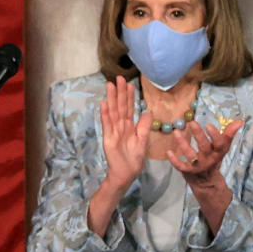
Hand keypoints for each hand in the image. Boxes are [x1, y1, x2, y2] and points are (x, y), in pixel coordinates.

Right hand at [99, 76, 152, 193]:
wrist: (126, 173)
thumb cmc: (134, 159)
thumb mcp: (143, 141)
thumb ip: (145, 126)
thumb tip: (148, 111)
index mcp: (130, 126)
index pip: (130, 108)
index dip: (129, 96)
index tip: (129, 84)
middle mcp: (121, 126)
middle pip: (120, 106)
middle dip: (119, 92)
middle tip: (118, 78)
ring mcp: (113, 131)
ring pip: (113, 111)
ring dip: (111, 98)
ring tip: (110, 85)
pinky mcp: (108, 138)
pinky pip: (107, 124)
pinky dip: (105, 114)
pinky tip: (104, 103)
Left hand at [168, 118, 243, 187]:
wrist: (206, 181)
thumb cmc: (214, 158)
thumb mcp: (223, 147)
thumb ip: (229, 134)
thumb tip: (240, 121)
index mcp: (218, 152)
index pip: (220, 144)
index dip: (215, 135)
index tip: (209, 125)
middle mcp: (209, 159)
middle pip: (204, 147)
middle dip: (199, 135)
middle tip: (192, 123)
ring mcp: (198, 166)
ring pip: (190, 155)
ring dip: (182, 144)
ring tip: (176, 132)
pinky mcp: (188, 171)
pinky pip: (181, 166)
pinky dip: (174, 160)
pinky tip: (168, 151)